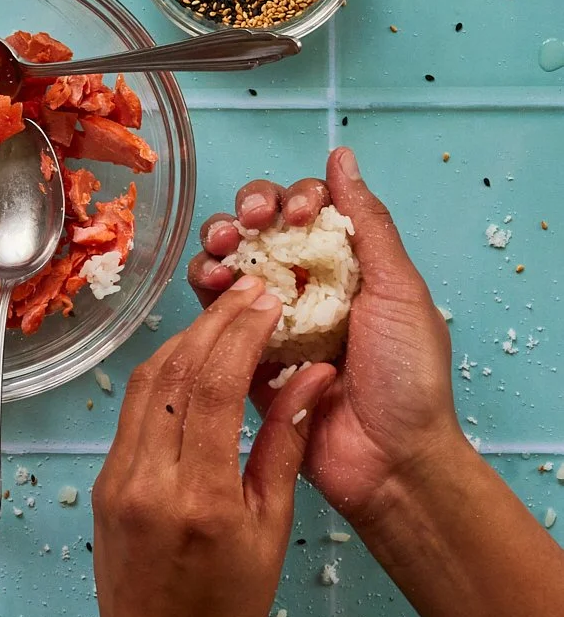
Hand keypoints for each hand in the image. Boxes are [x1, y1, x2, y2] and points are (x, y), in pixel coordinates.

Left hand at [78, 280, 333, 616]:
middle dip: (214, 324)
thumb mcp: (271, 532)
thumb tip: (311, 377)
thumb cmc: (227, 614)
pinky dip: (163, 375)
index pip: (216, 387)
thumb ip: (284, 448)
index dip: (241, 333)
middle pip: (176, 373)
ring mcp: (117, 476)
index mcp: (200, 498)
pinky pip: (132, 410)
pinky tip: (193, 361)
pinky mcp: (102, 479)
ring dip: (185, 341)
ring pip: (146, 383)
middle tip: (249, 293)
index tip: (267, 300)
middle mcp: (148, 479)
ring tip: (226, 316)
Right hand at [187, 146, 462, 525]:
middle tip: (249, 223)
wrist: (389, 460)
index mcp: (347, 262)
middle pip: (261, 224)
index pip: (308, 206)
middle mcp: (306, 280)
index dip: (293, 198)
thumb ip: (368, 223)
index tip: (295, 216)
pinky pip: (214, 309)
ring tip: (223, 251)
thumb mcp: (398, 290)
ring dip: (221, 244)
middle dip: (247, 212)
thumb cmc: (408, 377)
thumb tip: (341, 156)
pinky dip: (207, 288)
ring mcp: (272, 314)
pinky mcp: (244, 350)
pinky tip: (211, 284)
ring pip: (231, 259)